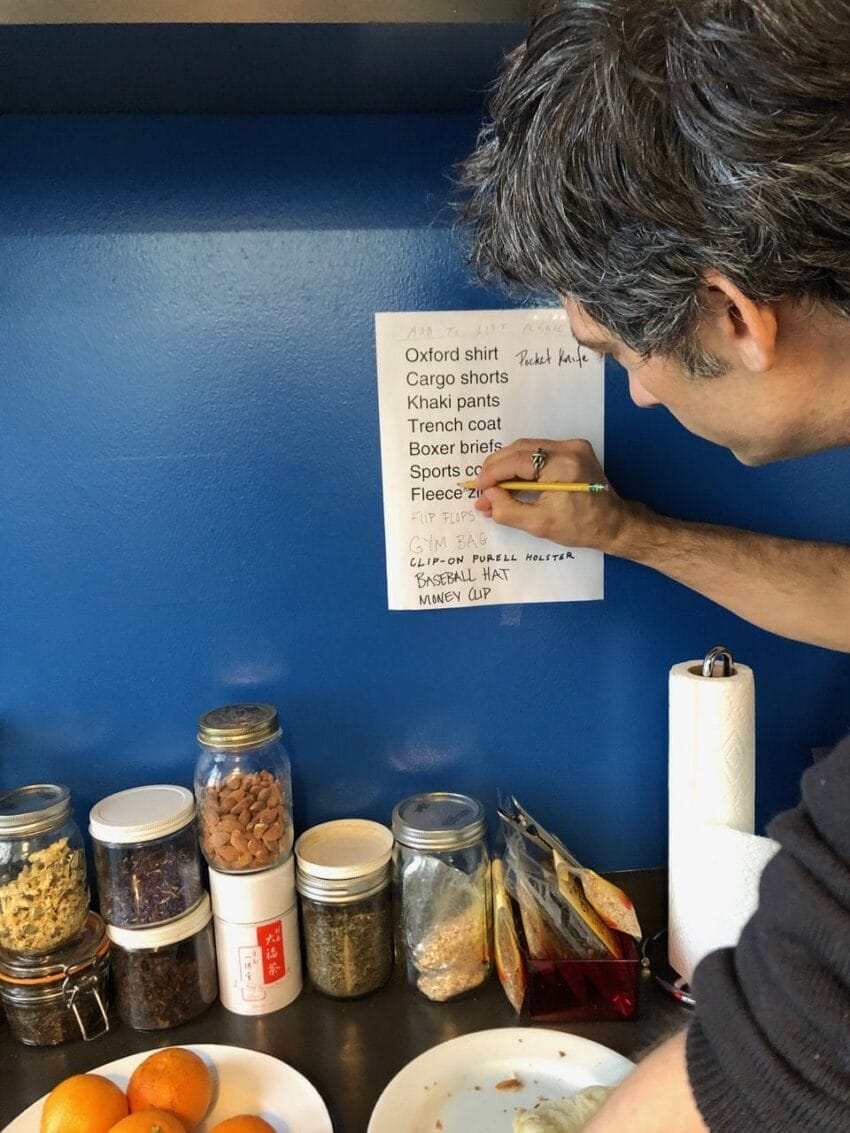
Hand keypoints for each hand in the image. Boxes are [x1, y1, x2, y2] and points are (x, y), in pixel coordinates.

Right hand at [473, 437, 632, 552]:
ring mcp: (573, 446)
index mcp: (562, 465)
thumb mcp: (539, 524)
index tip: (476, 488)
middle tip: (481, 489)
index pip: (516, 460)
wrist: (613, 524)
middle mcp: (568, 448)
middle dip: (496, 469)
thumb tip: (487, 496)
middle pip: (519, 449)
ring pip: (527, 449)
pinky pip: (538, 453)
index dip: (492, 473)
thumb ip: (508, 509)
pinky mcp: (573, 450)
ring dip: (507, 467)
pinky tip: (512, 482)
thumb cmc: (580, 527)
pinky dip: (522, 466)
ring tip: (493, 489)